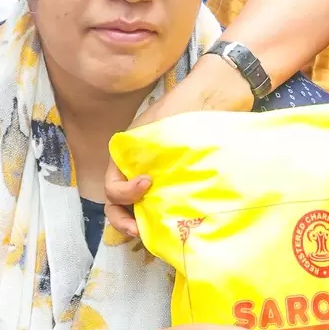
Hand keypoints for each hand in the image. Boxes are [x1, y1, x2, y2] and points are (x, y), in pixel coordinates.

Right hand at [104, 52, 255, 238]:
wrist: (216, 96)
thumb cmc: (186, 107)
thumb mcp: (158, 128)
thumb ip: (149, 153)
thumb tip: (148, 185)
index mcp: (125, 155)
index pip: (112, 186)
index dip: (124, 192)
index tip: (147, 184)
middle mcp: (137, 170)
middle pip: (118, 205)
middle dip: (124, 220)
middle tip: (140, 231)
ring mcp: (156, 179)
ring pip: (138, 209)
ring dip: (141, 223)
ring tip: (152, 233)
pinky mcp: (176, 186)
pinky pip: (162, 207)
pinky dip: (161, 218)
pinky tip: (175, 225)